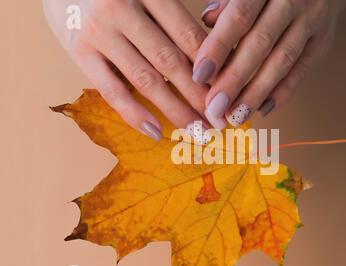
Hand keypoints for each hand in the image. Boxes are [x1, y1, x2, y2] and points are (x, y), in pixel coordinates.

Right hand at [43, 0, 210, 142]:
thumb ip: (171, 17)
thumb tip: (206, 60)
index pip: (188, 37)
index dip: (212, 69)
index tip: (228, 93)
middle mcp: (122, 10)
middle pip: (171, 61)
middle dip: (199, 96)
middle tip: (220, 121)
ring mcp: (99, 33)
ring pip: (146, 80)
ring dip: (175, 110)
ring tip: (197, 132)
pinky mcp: (78, 52)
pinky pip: (111, 90)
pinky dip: (134, 114)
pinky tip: (156, 133)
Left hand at [193, 0, 345, 128]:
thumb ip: (229, 2)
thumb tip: (208, 21)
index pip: (240, 16)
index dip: (218, 47)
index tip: (199, 76)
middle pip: (261, 43)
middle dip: (235, 79)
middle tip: (215, 107)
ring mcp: (313, 20)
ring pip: (282, 60)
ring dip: (257, 92)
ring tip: (236, 116)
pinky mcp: (324, 39)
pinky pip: (303, 69)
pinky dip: (283, 92)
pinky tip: (263, 110)